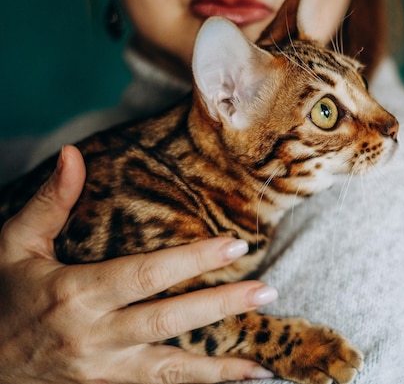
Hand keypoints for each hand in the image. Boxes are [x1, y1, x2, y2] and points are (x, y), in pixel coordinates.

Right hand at [0, 145, 276, 383]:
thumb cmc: (2, 301)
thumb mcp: (14, 247)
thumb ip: (50, 203)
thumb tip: (72, 153)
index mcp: (74, 293)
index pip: (145, 274)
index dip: (192, 260)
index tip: (235, 246)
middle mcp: (93, 336)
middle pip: (167, 320)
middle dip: (220, 305)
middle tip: (266, 291)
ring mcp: (103, 371)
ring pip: (170, 369)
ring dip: (219, 368)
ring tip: (261, 362)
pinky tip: (234, 383)